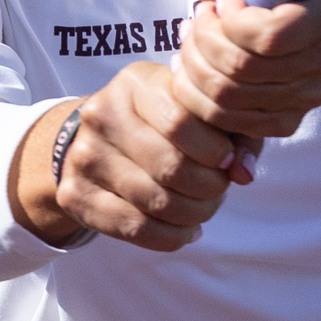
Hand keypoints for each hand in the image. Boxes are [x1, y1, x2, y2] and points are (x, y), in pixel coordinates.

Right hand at [8, 61, 243, 252]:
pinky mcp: (75, 195)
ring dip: (193, 215)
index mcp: (134, 84)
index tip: (228, 161)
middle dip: (209, 188)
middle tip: (219, 191)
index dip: (215, 150)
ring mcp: (84, 157)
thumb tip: (244, 173)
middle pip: (170, 167)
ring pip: (155, 202)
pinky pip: (134, 228)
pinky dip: (171, 237)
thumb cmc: (161, 122)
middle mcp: (101, 115)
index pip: (180, 122)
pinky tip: (185, 230)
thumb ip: (234, 134)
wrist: (93, 138)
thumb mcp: (195, 110)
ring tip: (204, 209)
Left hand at [169, 0, 320, 141]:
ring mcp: (311, 95)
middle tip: (194, 19)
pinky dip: (199, 99)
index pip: (272, 35)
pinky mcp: (289, 119)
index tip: (222, 3)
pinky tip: (191, 71)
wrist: (303, 6)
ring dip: (194, 68)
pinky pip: (232, 121)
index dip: (231, 22)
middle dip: (203, 41)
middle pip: (244, 68)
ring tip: (187, 41)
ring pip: (230, 97)